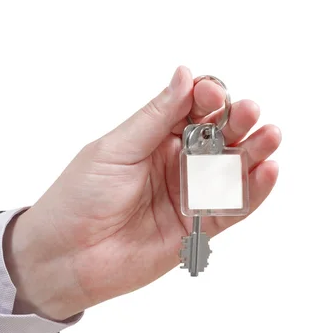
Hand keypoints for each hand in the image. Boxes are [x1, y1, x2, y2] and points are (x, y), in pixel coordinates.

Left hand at [3, 66, 280, 320]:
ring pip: (231, 170)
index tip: (211, 94)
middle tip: (247, 113)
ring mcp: (186, 196)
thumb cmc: (78, 199)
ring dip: (253, 152)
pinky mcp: (195, 229)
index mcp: (151, 139)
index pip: (191, 110)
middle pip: (218, 137)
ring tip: (267, 138)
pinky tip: (266, 171)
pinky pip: (231, 208)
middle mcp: (173, 164)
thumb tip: (185, 75)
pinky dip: (252, 191)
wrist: (64, 257)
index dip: (206, 98)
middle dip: (236, 121)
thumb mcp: (114, 150)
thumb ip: (154, 118)